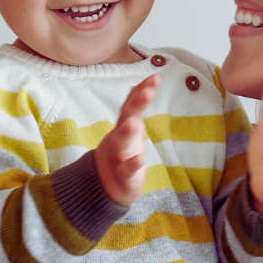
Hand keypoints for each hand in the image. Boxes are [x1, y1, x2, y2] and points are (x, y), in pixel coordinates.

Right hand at [94, 74, 158, 205]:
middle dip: (136, 105)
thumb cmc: (123, 153)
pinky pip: (127, 169)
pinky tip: (139, 159)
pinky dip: (132, 165)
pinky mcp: (123, 175)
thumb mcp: (130, 127)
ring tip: (134, 122)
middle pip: (126, 118)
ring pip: (122, 142)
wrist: (107, 184)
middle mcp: (120, 137)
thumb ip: (134, 107)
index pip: (132, 104)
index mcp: (125, 125)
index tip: (155, 77)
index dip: (142, 91)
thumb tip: (142, 84)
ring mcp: (119, 156)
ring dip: (127, 132)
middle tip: (147, 92)